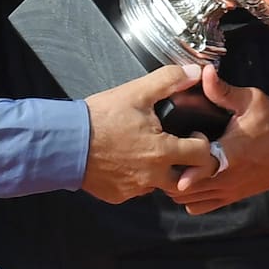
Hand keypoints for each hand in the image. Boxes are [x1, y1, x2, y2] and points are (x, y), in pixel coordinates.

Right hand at [81, 64, 214, 203]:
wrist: (65, 142)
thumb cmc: (100, 118)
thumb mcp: (137, 92)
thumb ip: (169, 80)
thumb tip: (194, 73)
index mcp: (162, 152)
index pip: (203, 156)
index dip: (202, 143)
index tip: (192, 134)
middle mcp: (152, 176)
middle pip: (186, 178)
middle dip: (187, 164)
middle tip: (177, 146)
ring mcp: (134, 189)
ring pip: (159, 185)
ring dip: (161, 171)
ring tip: (148, 150)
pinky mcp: (118, 195)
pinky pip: (136, 189)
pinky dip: (137, 177)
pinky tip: (127, 159)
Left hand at [167, 65, 268, 213]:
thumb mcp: (251, 100)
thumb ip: (224, 90)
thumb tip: (204, 71)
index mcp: (227, 154)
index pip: (192, 168)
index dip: (180, 153)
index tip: (182, 137)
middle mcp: (225, 178)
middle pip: (180, 188)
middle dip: (170, 169)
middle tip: (171, 146)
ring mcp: (227, 191)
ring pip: (186, 199)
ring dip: (176, 183)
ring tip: (177, 160)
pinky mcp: (232, 197)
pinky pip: (199, 206)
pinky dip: (189, 196)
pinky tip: (190, 175)